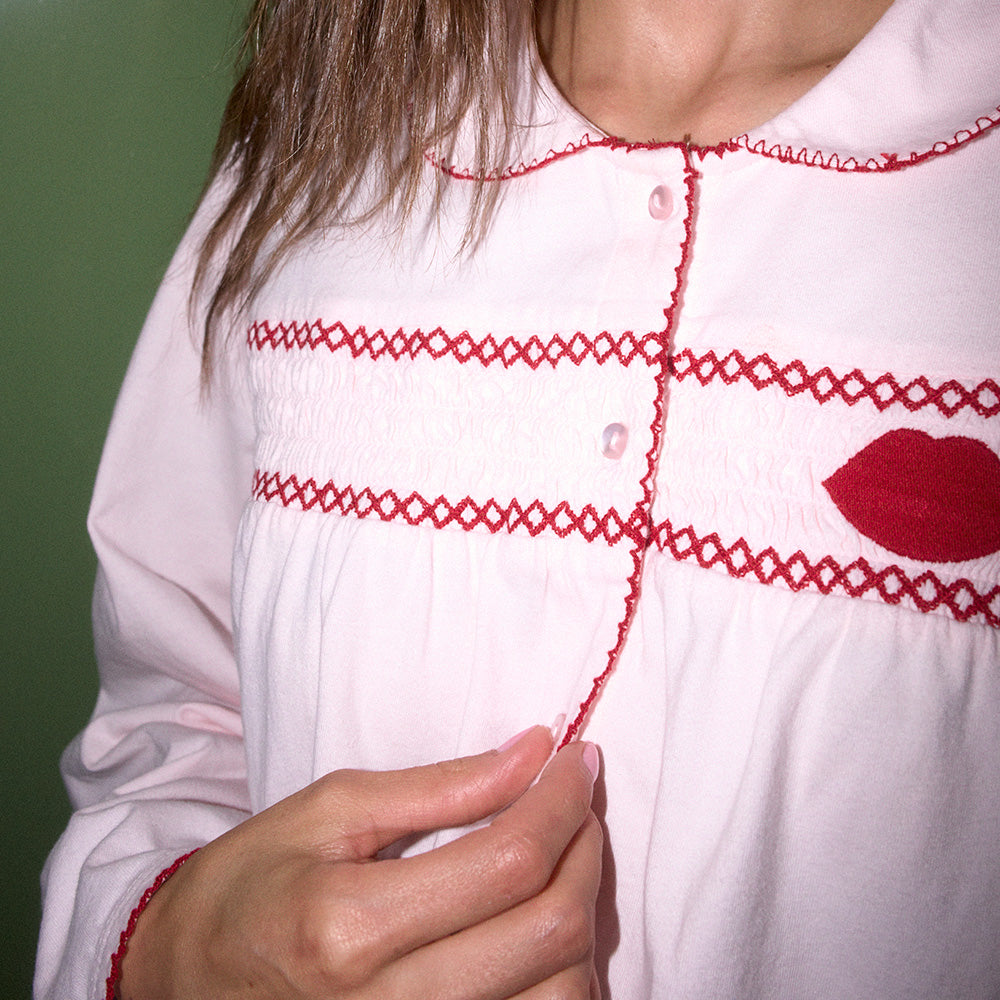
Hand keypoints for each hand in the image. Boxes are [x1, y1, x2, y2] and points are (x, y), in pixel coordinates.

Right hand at [119, 727, 602, 998]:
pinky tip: (545, 929)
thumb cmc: (248, 885)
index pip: (508, 863)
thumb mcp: (328, 811)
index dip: (562, 803)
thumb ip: (439, 786)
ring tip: (568, 859)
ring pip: (560, 998)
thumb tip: (532, 753)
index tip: (577, 761)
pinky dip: (564, 979)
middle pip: (549, 934)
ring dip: (585, 919)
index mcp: (351, 925)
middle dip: (587, 850)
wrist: (180, 985)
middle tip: (579, 801)